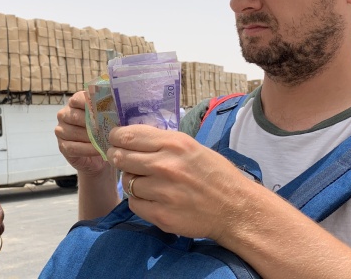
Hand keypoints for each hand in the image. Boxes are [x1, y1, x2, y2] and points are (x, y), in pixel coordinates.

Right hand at [55, 91, 109, 176]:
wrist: (98, 156)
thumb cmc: (103, 132)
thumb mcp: (107, 119)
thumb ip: (108, 111)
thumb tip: (118, 108)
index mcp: (75, 103)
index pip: (78, 98)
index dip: (90, 102)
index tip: (104, 108)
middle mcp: (64, 114)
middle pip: (76, 116)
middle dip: (93, 122)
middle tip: (109, 127)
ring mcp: (61, 130)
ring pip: (74, 132)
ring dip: (91, 137)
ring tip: (106, 140)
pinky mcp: (62, 146)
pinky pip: (73, 147)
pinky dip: (87, 149)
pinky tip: (98, 150)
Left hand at [107, 124, 253, 239]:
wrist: (236, 209)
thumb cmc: (215, 175)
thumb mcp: (192, 147)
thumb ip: (162, 142)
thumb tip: (130, 138)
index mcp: (174, 143)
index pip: (128, 135)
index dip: (116, 137)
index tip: (115, 140)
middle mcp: (165, 165)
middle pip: (120, 158)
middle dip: (118, 158)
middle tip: (122, 160)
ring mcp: (162, 191)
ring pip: (127, 182)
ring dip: (132, 182)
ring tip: (149, 183)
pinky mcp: (161, 214)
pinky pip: (134, 204)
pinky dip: (140, 201)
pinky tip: (154, 199)